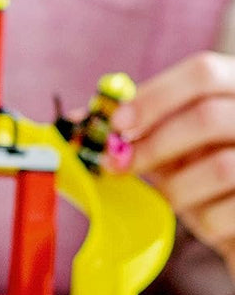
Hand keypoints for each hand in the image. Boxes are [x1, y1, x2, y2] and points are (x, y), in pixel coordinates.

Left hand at [112, 53, 234, 275]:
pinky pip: (227, 213)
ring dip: (176, 188)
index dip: (154, 96)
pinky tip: (205, 218)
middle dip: (152, 145)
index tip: (115, 123)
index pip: (203, 73)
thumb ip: (136, 129)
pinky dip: (203, 221)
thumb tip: (75, 124)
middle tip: (117, 167)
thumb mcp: (175, 144)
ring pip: (219, 167)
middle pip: (208, 117)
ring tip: (171, 197)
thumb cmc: (208, 174)